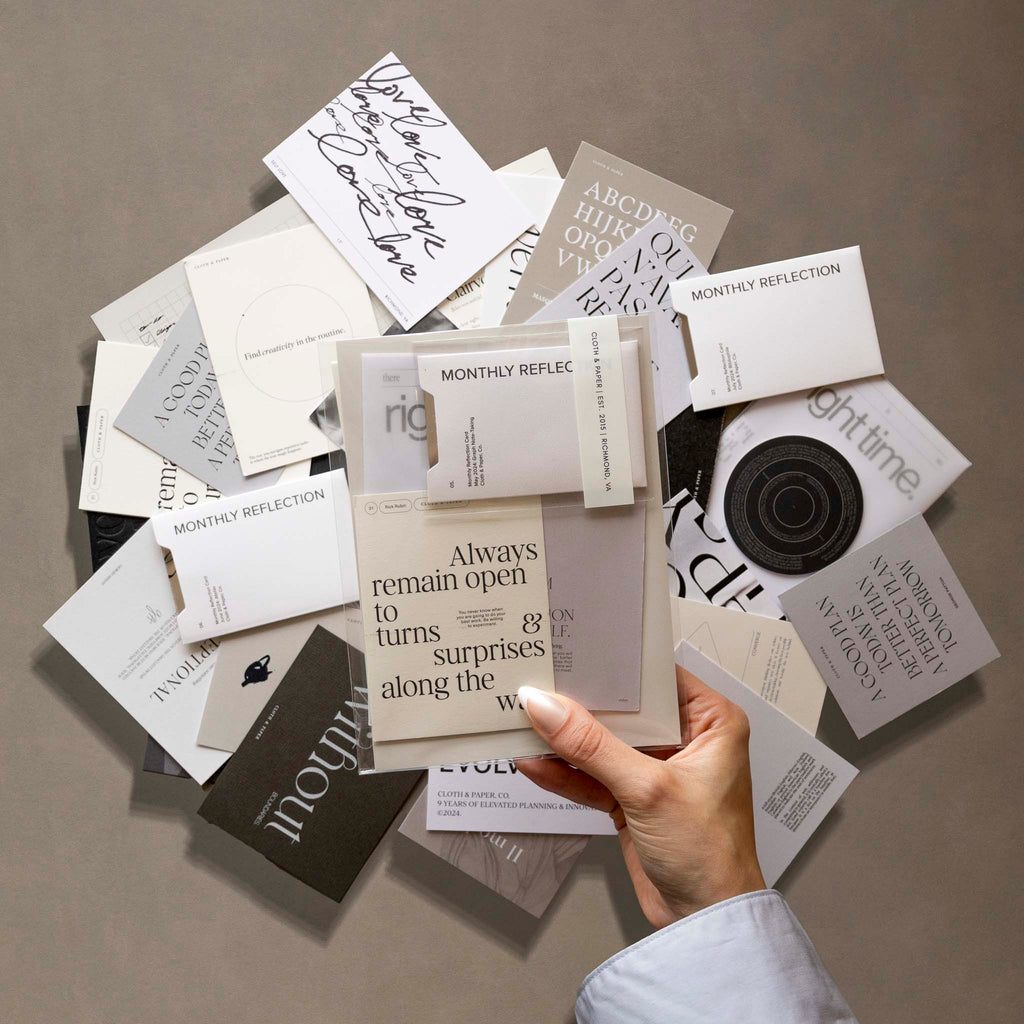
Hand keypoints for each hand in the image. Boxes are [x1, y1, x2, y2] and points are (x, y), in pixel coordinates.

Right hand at [515, 667, 765, 927]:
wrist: (705, 924)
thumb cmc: (711, 855)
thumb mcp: (647, 790)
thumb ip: (592, 747)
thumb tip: (547, 707)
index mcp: (711, 722)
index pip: (655, 676)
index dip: (615, 663)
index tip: (574, 648)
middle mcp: (685, 739)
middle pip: (624, 707)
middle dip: (582, 701)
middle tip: (539, 683)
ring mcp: (655, 769)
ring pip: (602, 741)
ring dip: (566, 738)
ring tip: (524, 720)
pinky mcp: (632, 797)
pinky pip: (592, 775)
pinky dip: (564, 772)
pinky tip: (534, 761)